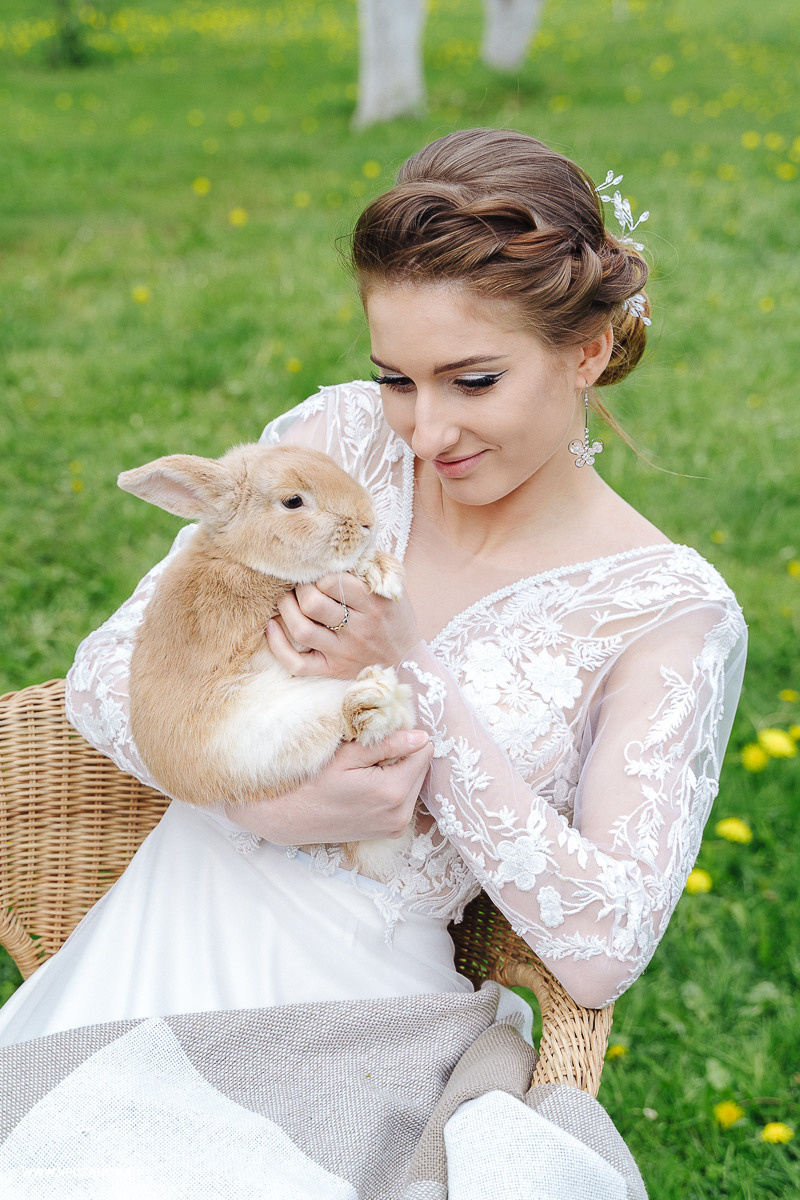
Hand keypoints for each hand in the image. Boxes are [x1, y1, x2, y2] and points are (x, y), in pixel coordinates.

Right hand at [223, 729, 432, 843]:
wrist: (289, 818)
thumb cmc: (311, 782)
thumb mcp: (346, 756)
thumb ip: (386, 745)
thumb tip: (421, 736)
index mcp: (393, 792)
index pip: (424, 751)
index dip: (406, 737)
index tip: (381, 735)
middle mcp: (401, 814)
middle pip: (421, 767)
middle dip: (403, 755)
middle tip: (369, 753)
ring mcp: (396, 826)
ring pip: (415, 783)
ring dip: (398, 771)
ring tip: (365, 770)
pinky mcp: (390, 831)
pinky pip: (405, 799)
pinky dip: (392, 787)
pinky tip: (367, 785)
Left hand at [265, 572, 420, 678]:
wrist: (407, 661)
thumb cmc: (396, 619)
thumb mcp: (394, 587)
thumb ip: (372, 564)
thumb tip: (349, 537)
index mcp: (374, 603)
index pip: (333, 581)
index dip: (318, 572)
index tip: (317, 569)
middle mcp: (358, 628)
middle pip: (313, 603)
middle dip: (299, 587)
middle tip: (298, 582)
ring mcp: (343, 651)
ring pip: (302, 629)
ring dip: (285, 609)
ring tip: (284, 598)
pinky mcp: (332, 669)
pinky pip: (297, 663)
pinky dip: (278, 646)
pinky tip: (271, 627)